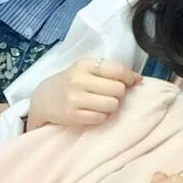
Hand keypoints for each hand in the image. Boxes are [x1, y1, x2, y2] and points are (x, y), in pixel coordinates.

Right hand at [27, 58, 141, 130]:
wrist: (43, 98)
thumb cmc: (72, 82)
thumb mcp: (87, 70)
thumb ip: (111, 71)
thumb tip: (139, 79)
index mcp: (84, 65)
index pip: (116, 69)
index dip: (129, 77)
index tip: (132, 81)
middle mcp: (78, 80)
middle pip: (118, 89)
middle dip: (119, 93)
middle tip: (111, 94)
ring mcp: (74, 99)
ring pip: (112, 105)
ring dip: (112, 106)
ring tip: (103, 103)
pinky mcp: (72, 116)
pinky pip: (101, 118)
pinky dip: (102, 116)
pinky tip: (94, 111)